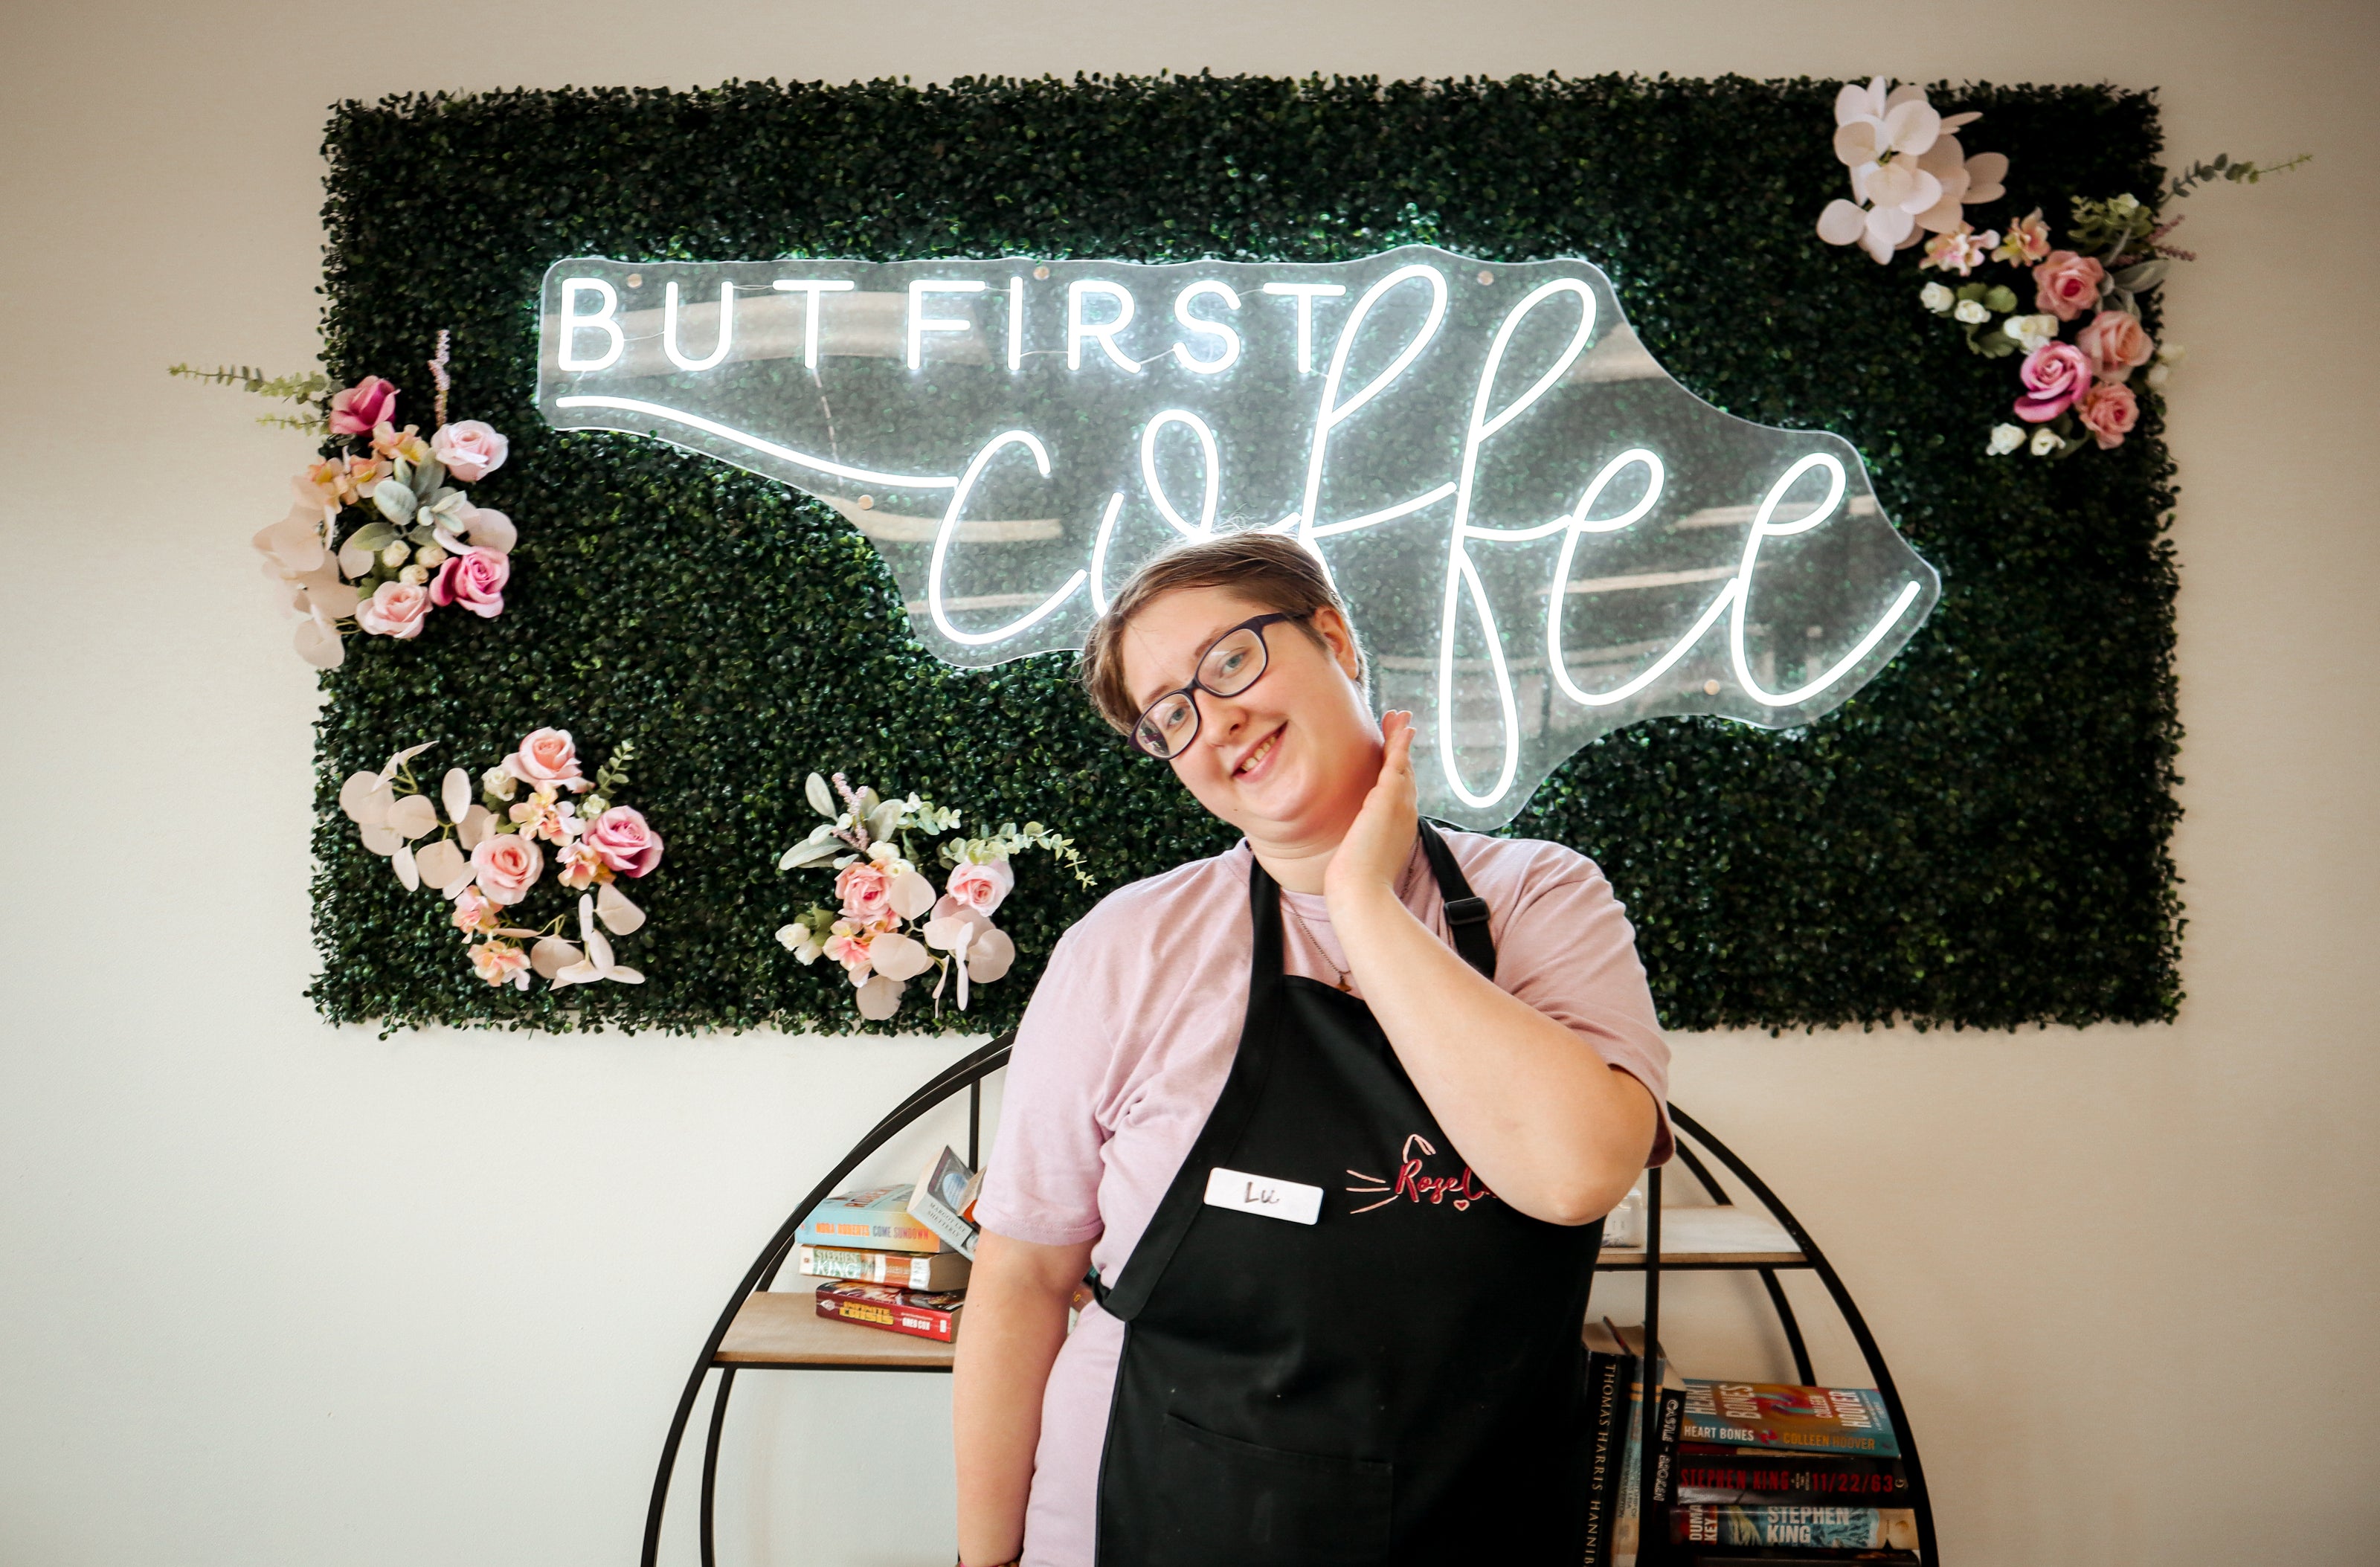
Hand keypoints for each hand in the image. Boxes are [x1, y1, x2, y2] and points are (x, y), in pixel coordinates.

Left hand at [1325, 710, 1417, 909]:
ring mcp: (1398, 806)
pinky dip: (1400, 746)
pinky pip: (1396, 766)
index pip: (1401, 789)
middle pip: (1406, 771)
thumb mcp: (1364, 857)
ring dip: (1402, 738)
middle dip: (1403, 746)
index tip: (1395, 749)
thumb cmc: (1357, 882)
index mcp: (1399, 825)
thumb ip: (1364, 844)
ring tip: (1401, 716)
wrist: (1360, 892)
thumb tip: (1354, 847)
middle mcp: (1404, 813)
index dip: (1399, 766)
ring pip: (1403, 764)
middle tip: (1402, 722)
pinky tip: (1402, 729)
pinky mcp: (1386, 801)